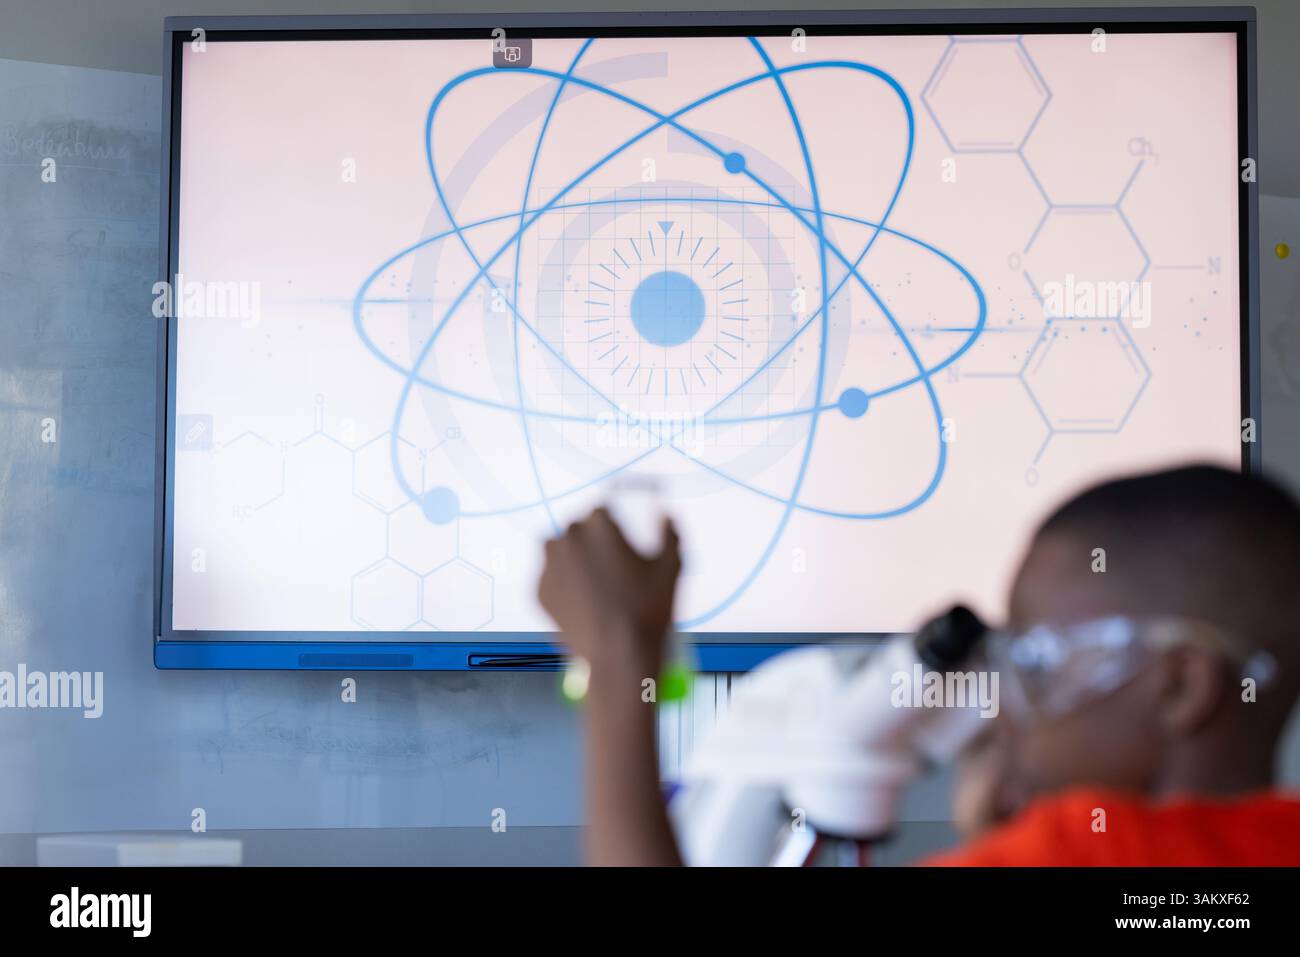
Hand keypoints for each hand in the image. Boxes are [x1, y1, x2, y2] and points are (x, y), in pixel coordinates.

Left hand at [537, 507, 680, 677]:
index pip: (602, 510)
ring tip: (596, 583)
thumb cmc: (646, 612)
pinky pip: (551, 579)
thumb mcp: (672, 566)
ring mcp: (549, 566)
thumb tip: (666, 518)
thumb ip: (670, 532)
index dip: (614, 524)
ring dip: (574, 559)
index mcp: (598, 524)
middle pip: (579, 529)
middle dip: (593, 541)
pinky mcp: (538, 592)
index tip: (622, 539)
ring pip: (560, 551)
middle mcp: (568, 538)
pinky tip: (585, 601)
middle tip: (612, 565)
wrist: (619, 655)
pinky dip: (564, 585)